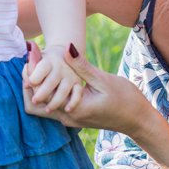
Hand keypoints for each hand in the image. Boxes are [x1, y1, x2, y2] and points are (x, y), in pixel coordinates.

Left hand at [22, 42, 150, 133]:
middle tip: (30, 54)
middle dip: (30, 77)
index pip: (40, 91)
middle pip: (35, 100)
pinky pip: (52, 104)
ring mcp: (69, 119)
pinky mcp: (73, 117)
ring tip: (36, 62)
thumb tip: (66, 47)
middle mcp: (66, 117)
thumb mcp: (104, 80)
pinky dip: (47, 89)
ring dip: (37, 84)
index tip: (30, 51)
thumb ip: (82, 66)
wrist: (138, 120)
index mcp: (72, 108)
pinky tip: (50, 73)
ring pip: (42, 104)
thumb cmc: (126, 99)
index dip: (32, 70)